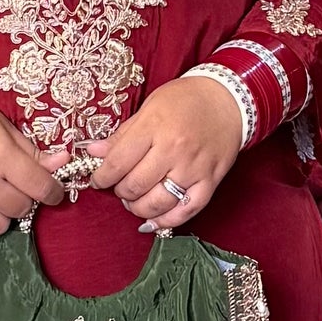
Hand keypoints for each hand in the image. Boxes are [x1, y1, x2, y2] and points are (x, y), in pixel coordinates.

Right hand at [0, 92, 63, 240]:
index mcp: (1, 155)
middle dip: (26, 200)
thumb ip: (32, 150)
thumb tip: (64, 162)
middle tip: (17, 188)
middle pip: (21, 209)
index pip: (40, 187)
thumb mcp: (1, 125)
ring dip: (3, 215)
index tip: (52, 192)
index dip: (53, 192)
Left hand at [85, 76, 245, 230]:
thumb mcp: (149, 107)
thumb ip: (122, 134)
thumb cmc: (186, 100)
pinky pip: (186, 211)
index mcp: (154, 126)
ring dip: (138, 208)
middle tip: (119, 187)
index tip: (98, 179)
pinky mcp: (210, 181)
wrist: (228, 99)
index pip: (118, 162)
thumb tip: (93, 152)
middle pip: (135, 185)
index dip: (102, 176)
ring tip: (134, 200)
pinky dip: (166, 220)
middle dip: (120, 191)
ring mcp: (193, 168)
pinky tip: (153, 220)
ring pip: (157, 203)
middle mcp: (173, 149)